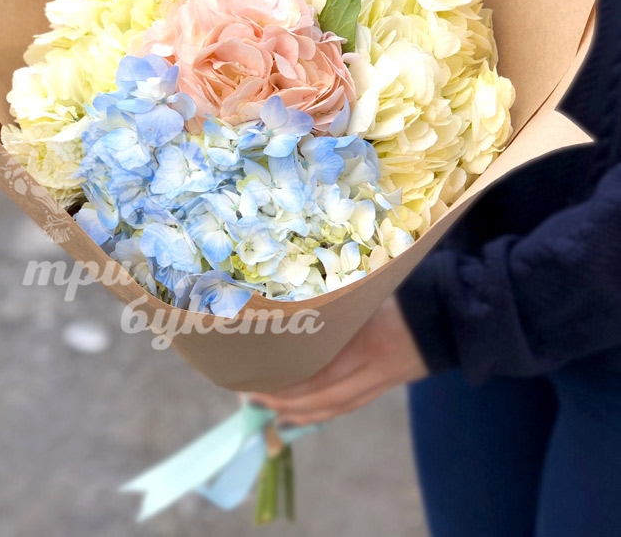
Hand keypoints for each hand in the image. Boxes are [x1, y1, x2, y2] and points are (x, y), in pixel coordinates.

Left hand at [249, 296, 427, 425]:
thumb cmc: (407, 294)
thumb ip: (339, 309)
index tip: (260, 382)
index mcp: (369, 341)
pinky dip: (326, 411)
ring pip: (340, 407)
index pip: (322, 374)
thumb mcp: (370, 297)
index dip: (290, 385)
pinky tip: (307, 412)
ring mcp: (384, 380)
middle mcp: (376, 368)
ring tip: (274, 414)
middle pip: (327, 398)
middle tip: (254, 401)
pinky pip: (353, 403)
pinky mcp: (389, 383)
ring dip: (304, 414)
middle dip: (288, 404)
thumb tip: (297, 313)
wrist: (453, 314)